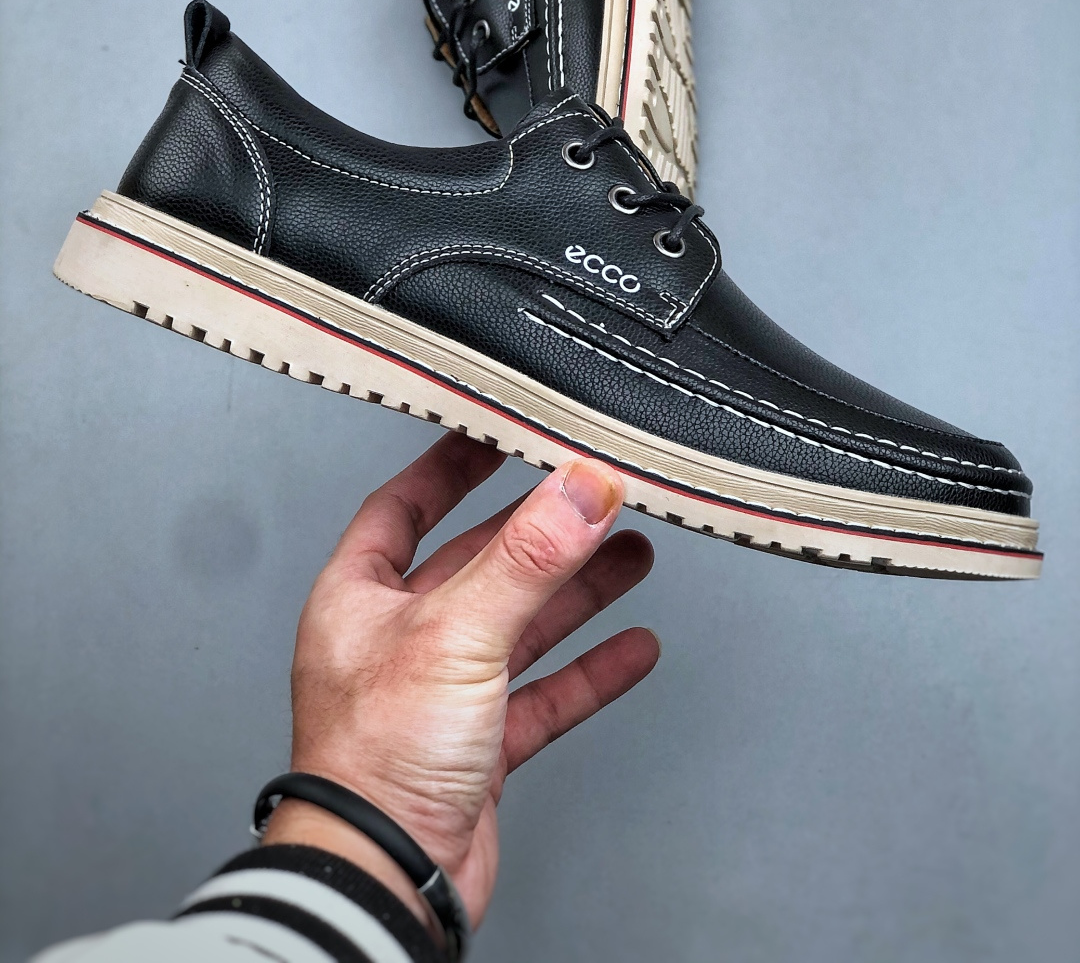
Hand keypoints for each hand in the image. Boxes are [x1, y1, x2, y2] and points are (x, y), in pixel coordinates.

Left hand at [262, 433, 657, 935]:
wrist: (385, 881)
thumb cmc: (374, 764)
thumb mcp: (457, 634)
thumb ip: (527, 559)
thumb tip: (580, 488)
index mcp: (360, 598)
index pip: (403, 506)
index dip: (449, 467)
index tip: (494, 433)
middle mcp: (397, 640)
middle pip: (478, 563)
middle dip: (540, 531)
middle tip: (591, 495)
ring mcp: (441, 693)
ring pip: (520, 625)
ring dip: (576, 592)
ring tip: (630, 554)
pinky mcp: (479, 746)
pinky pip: (544, 692)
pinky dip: (589, 669)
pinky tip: (631, 648)